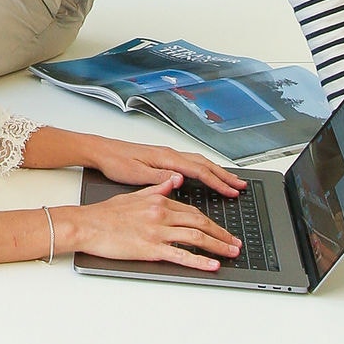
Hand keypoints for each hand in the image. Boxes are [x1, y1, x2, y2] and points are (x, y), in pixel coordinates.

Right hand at [58, 175, 242, 270]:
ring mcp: (157, 231)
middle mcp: (161, 214)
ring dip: (218, 246)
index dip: (212, 221)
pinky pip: (181, 254)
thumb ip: (157, 188)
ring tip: (231, 253)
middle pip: (200, 222)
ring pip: (196, 237)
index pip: (193, 211)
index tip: (223, 230)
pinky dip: (200, 260)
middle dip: (222, 234)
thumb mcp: (134, 194)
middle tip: (235, 243)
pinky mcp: (150, 248)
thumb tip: (174, 181)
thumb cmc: (105, 213)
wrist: (86, 225)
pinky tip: (212, 265)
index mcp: (159, 200)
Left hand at [83, 136, 244, 195]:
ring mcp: (167, 155)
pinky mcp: (162, 158)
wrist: (102, 151)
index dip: (217, 182)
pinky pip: (190, 162)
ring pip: (199, 162)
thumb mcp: (136, 174)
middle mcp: (169, 154)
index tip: (231, 191)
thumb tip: (180, 179)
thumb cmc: (116, 162)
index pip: (199, 171)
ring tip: (230, 181)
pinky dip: (204, 169)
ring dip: (216, 171)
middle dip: (224, 175)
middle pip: (204, 164)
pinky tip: (206, 175)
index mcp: (166, 158)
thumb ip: (159, 178)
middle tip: (240, 186)